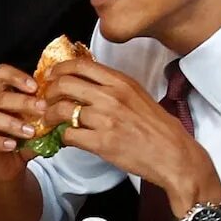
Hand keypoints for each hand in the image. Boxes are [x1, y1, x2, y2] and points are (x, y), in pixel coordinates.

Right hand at [0, 64, 40, 181]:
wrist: (13, 164)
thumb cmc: (23, 138)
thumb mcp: (37, 123)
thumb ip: (44, 113)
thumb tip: (61, 107)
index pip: (1, 73)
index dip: (17, 77)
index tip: (35, 87)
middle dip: (22, 102)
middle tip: (41, 109)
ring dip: (10, 123)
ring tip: (29, 132)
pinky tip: (12, 145)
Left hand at [43, 59, 220, 213]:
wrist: (173, 154)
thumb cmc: (157, 127)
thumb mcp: (137, 95)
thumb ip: (113, 87)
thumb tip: (86, 82)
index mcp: (120, 81)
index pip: (80, 65)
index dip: (59, 69)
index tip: (51, 76)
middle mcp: (111, 96)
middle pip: (64, 84)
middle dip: (49, 92)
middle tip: (46, 101)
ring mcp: (105, 119)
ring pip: (62, 110)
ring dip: (51, 116)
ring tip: (50, 121)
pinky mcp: (101, 143)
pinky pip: (69, 135)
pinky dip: (63, 137)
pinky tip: (66, 139)